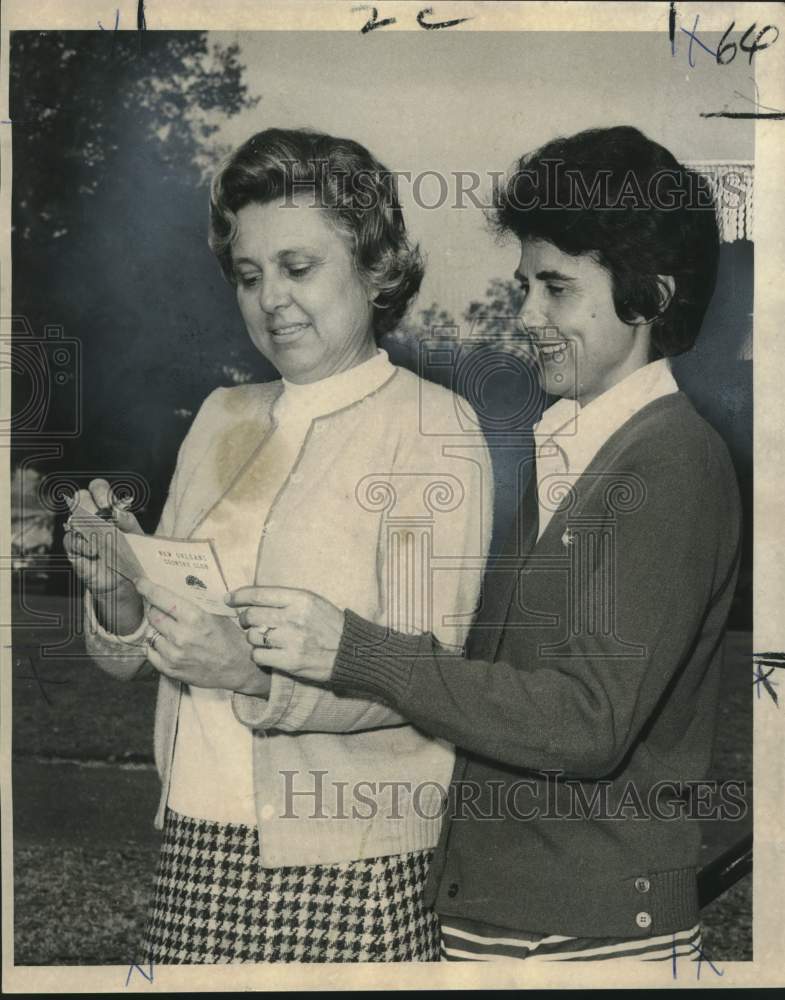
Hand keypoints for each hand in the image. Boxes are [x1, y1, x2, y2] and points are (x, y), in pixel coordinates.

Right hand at [63, 478, 143, 594]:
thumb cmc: (132, 553)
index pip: (97, 488)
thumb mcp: (136, 537)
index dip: (100, 491)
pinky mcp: (74, 550)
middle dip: (89, 504)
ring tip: (100, 537)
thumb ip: (129, 523)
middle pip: (79, 498)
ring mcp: (80, 532)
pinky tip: (94, 552)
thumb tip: (118, 512)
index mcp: (107, 508)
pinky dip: (82, 545)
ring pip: (72, 518)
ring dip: (86, 525)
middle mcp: (90, 517)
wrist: (126, 581)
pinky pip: (71, 541)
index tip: (108, 504)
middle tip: (102, 517)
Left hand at [137, 578, 268, 695]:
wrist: (239, 667)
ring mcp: (174, 654)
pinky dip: (155, 645)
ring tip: (169, 628)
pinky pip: (151, 651)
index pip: (161, 597)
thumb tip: (171, 589)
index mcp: (194, 617)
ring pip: (151, 633)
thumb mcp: (217, 613)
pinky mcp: (170, 669)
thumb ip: (194, 603)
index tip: (139, 582)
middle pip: (153, 614)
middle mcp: (181, 636)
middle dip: (154, 608)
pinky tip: (167, 642)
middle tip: (160, 606)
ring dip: (156, 628)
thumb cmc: (230, 637)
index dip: (147, 588)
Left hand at [226, 586, 343, 684]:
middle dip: (245, 619)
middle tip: (248, 622)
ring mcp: (291, 640)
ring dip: (253, 638)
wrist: (349, 651)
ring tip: (263, 638)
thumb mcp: (312, 602)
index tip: (228, 599)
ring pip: (253, 636)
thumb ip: (285, 599)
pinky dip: (258, 654)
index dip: (239, 596)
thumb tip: (252, 599)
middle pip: (252, 615)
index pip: (259, 594)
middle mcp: (294, 617)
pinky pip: (258, 655)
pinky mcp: (290, 661)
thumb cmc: (329, 624)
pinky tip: (268, 653)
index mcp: (300, 598)